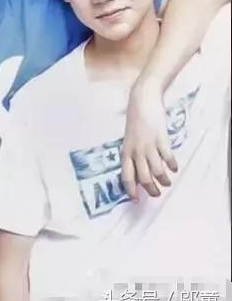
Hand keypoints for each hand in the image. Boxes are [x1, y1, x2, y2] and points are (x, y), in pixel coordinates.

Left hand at [121, 77, 177, 200]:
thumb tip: (138, 171)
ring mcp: (148, 145)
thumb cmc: (135, 120)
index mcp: (125, 151)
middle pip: (143, 178)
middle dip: (150, 189)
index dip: (131, 190)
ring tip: (167, 182)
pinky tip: (174, 168)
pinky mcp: (161, 139)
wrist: (142, 100)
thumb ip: (132, 153)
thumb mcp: (129, 138)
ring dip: (163, 180)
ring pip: (156, 171)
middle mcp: (136, 151)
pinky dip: (172, 165)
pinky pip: (167, 158)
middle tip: (156, 194)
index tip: (136, 200)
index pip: (126, 175)